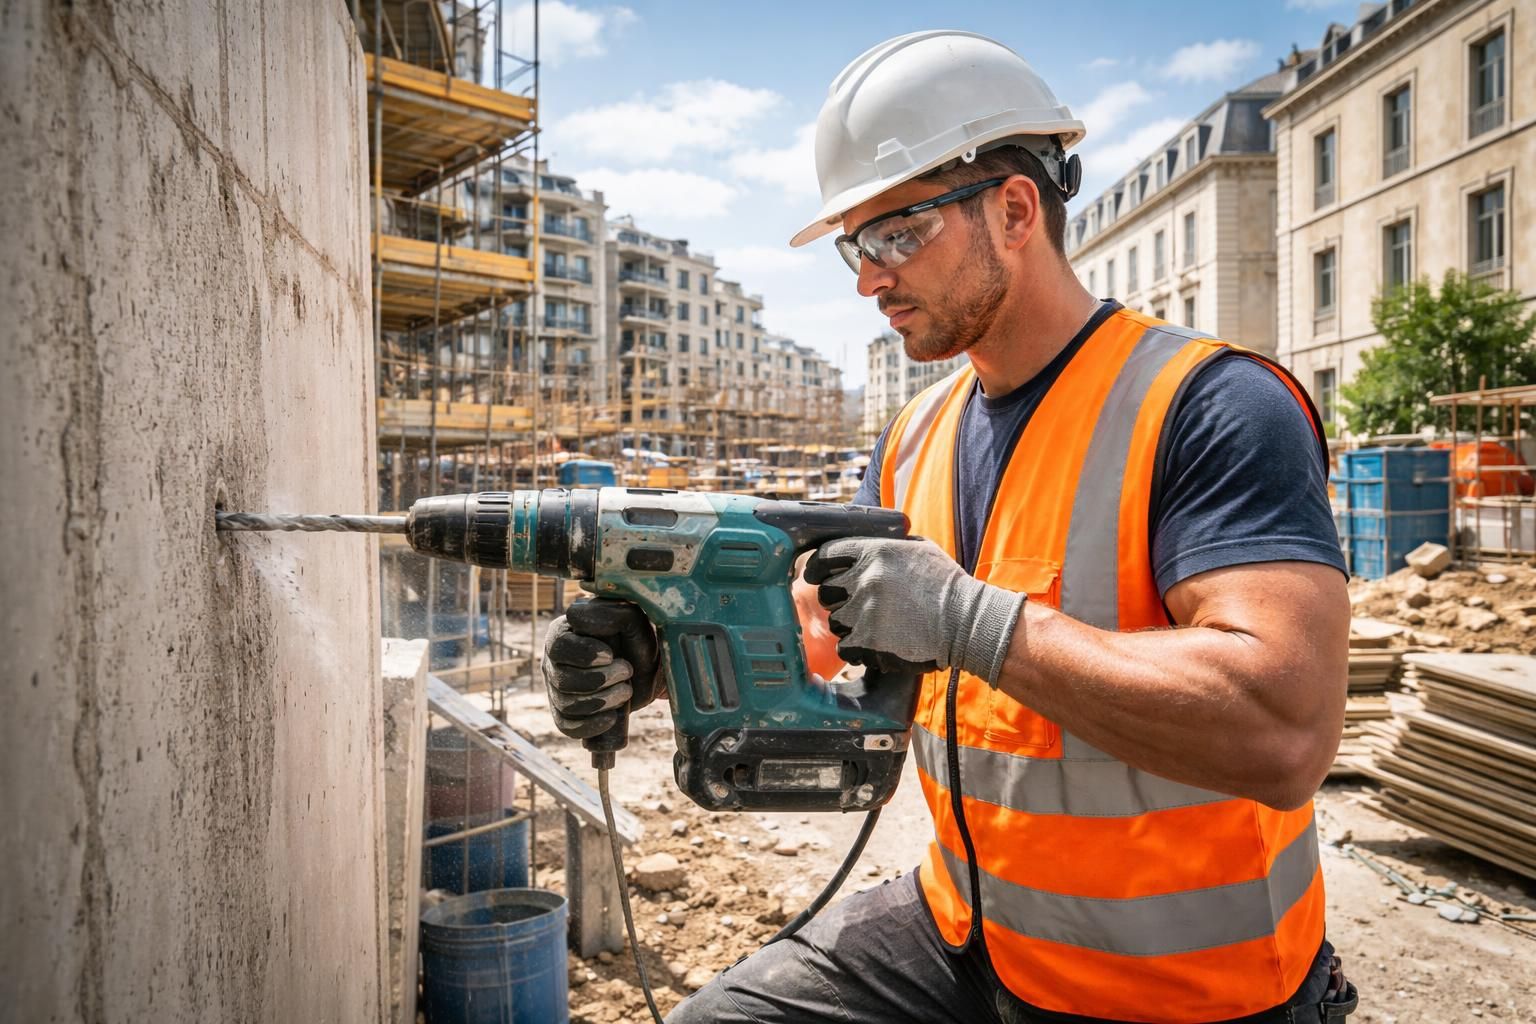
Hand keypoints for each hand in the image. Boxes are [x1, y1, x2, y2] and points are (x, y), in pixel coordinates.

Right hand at [542, 598, 661, 739]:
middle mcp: (553, 661)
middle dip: (598, 680)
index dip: (584, 654)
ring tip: (625, 691)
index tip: (611, 655)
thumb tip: (574, 617)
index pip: (558, 646)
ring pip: (566, 704)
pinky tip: (612, 716)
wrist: (650, 671)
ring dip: (602, 701)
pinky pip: (567, 726)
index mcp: (562, 633)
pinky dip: (591, 724)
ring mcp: (556, 688)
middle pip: (561, 679)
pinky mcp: (565, 713)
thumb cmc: (636, 639)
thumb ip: (609, 611)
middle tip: (627, 671)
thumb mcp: (632, 619)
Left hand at [804, 537, 1024, 684]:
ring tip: (874, 628)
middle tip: (856, 607)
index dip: (817, 568)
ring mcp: (865, 610)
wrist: (967, 622)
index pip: (826, 555)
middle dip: (837, 600)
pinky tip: (874, 646)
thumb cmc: (948, 585)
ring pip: (835, 621)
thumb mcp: (920, 548)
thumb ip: (890, 543)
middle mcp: (865, 578)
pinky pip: (845, 647)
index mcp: (875, 551)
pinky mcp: (869, 641)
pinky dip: (856, 649)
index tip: (814, 577)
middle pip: (826, 592)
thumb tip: (869, 543)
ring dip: (849, 626)